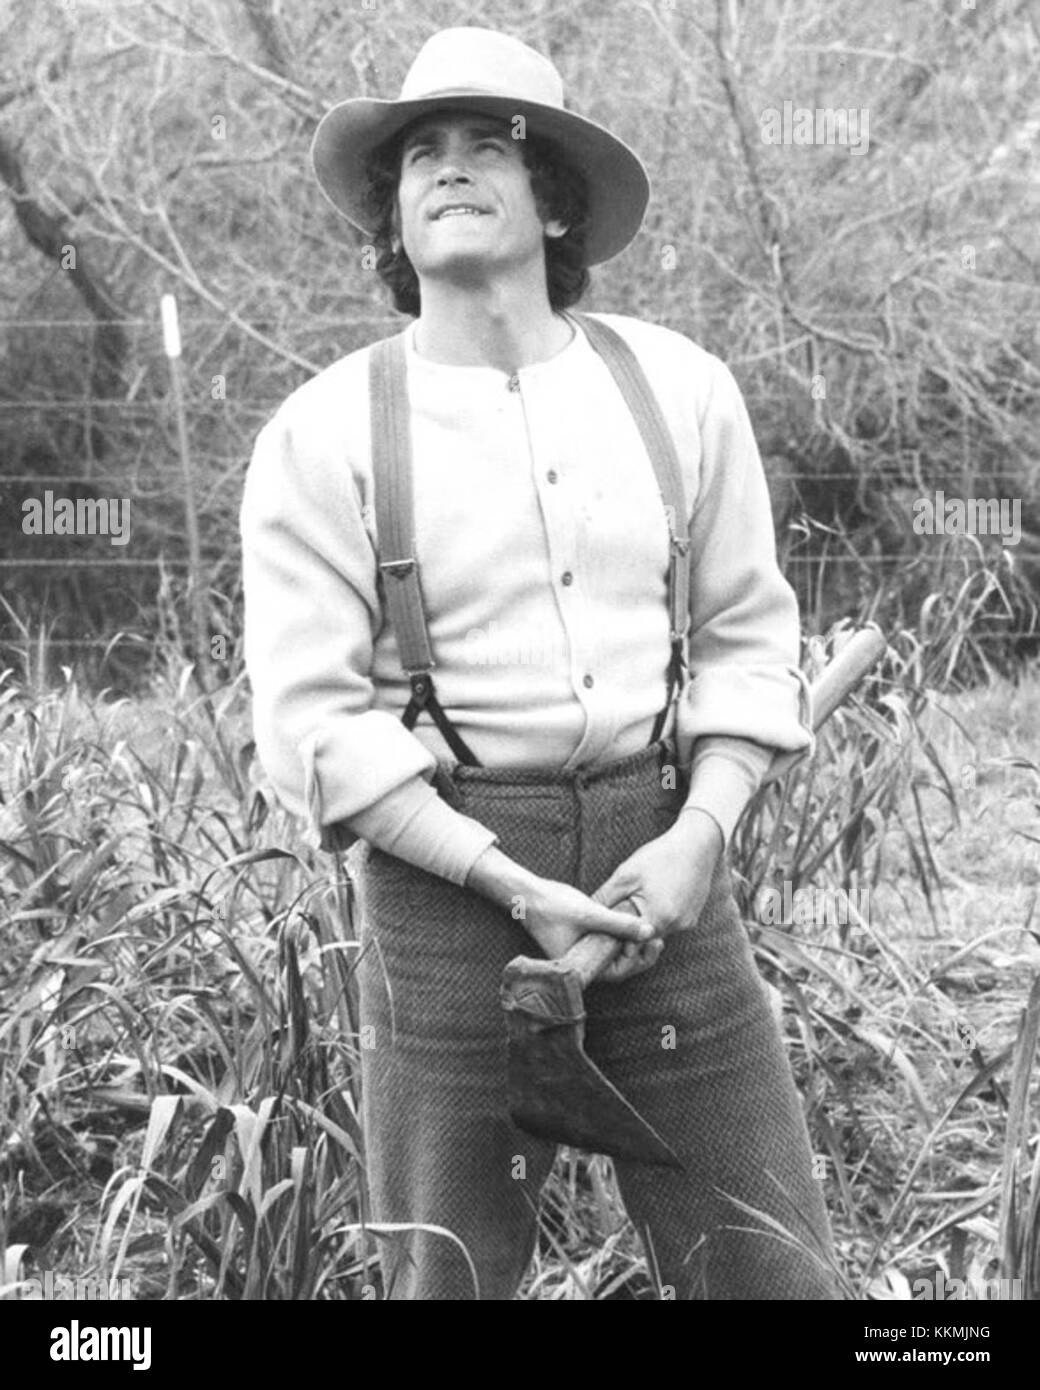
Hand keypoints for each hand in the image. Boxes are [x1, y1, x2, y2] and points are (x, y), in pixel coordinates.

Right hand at [465, 845, 656, 966]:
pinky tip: (633, 924)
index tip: (654, 943)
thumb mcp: (591, 914)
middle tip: (658, 939)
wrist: (527, 894)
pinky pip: (605, 944)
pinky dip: (620, 936)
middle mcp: (581, 964)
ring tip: (649, 931)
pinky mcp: (580, 940)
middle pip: (618, 966)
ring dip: (631, 944)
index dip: (639, 960)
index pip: (618, 973)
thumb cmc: (554, 906)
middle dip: (640, 953)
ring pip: (613, 954)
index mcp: (580, 967)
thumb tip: (650, 931)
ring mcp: (581, 952)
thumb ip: (620, 924)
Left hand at [591, 809, 723, 949]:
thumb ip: (605, 898)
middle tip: (619, 912)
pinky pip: (670, 923)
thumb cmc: (659, 856)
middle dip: (630, 929)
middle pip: (644, 939)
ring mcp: (687, 923)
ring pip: (657, 930)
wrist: (697, 843)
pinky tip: (656, 895)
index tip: (606, 926)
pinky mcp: (693, 917)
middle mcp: (676, 926)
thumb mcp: (626, 875)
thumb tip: (587, 913)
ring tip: (639, 899)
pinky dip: (659, 914)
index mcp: (658, 918)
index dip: (616, 936)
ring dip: (645, 921)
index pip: (630, 941)